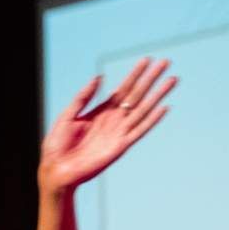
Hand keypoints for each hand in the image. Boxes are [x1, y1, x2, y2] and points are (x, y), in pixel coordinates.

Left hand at [39, 58, 175, 193]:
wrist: (56, 170)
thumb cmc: (57, 145)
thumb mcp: (67, 116)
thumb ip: (83, 98)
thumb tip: (98, 77)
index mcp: (101, 111)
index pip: (123, 88)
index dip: (134, 74)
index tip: (147, 60)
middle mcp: (113, 119)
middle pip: (137, 95)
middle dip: (151, 79)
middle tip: (165, 62)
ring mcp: (119, 132)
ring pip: (143, 109)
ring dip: (158, 95)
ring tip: (171, 80)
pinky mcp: (120, 146)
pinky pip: (139, 131)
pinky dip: (152, 120)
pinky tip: (163, 108)